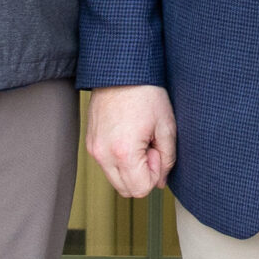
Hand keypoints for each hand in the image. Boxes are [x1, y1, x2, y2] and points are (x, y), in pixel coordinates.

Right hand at [87, 84, 176, 198]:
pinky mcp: (90, 142)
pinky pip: (106, 164)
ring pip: (115, 179)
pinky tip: (128, 136)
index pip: (140, 189)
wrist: (121, 70)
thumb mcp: (166, 125)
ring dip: (130, 168)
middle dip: (141, 174)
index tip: (156, 150)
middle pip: (126, 189)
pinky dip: (119, 159)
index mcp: (123, 152)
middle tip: (149, 146)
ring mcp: (94, 149)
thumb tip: (161, 181)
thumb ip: (168, 158)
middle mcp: (103, 154)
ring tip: (139, 140)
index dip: (154, 174)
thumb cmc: (146, 92)